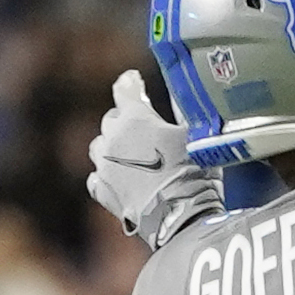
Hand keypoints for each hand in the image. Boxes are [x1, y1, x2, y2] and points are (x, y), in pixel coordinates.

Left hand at [87, 70, 218, 248]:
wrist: (177, 216)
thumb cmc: (192, 174)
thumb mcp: (197, 140)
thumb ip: (185, 120)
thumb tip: (193, 107)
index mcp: (135, 118)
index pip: (126, 90)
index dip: (130, 82)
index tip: (132, 79)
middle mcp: (113, 137)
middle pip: (112, 120)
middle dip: (125, 122)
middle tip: (143, 131)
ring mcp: (104, 165)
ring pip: (99, 147)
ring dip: (112, 148)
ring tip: (128, 157)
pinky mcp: (102, 191)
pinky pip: (97, 178)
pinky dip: (107, 177)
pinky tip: (119, 181)